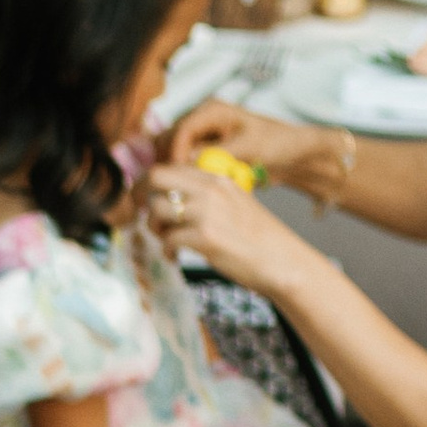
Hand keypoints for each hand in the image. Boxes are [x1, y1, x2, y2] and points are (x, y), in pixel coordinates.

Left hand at [141, 164, 314, 299]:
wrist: (282, 260)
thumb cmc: (258, 237)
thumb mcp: (234, 202)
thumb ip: (205, 195)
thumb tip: (171, 198)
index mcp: (217, 178)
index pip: (170, 166)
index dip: (151, 184)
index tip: (149, 200)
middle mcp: (210, 190)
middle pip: (155, 178)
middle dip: (143, 198)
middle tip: (150, 217)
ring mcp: (207, 212)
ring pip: (156, 210)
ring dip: (155, 228)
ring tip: (168, 241)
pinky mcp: (205, 238)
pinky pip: (168, 239)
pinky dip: (167, 251)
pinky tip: (175, 256)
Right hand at [157, 100, 312, 181]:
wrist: (292, 155)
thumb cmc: (277, 143)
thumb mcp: (247, 147)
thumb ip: (216, 153)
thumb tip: (186, 162)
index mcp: (212, 110)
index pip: (182, 129)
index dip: (176, 151)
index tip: (177, 173)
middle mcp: (202, 121)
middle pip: (170, 140)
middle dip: (169, 161)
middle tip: (173, 184)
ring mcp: (202, 138)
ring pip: (174, 154)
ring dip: (175, 170)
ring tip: (179, 189)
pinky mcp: (204, 154)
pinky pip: (185, 165)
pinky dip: (184, 176)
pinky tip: (188, 189)